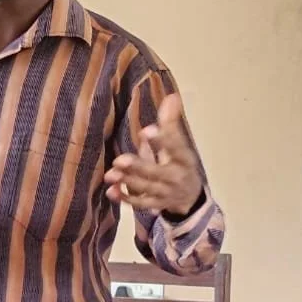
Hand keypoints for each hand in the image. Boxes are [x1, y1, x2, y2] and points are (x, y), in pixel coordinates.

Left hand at [104, 94, 202, 216]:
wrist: (191, 197)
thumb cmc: (180, 164)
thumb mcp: (180, 145)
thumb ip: (172, 123)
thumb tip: (172, 97)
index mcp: (184, 158)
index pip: (176, 148)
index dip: (164, 140)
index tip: (148, 131)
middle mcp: (176, 177)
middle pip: (157, 172)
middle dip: (139, 166)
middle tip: (120, 160)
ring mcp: (165, 193)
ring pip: (146, 188)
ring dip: (128, 181)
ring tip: (111, 174)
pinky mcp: (155, 204)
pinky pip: (139, 203)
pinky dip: (125, 199)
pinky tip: (111, 192)